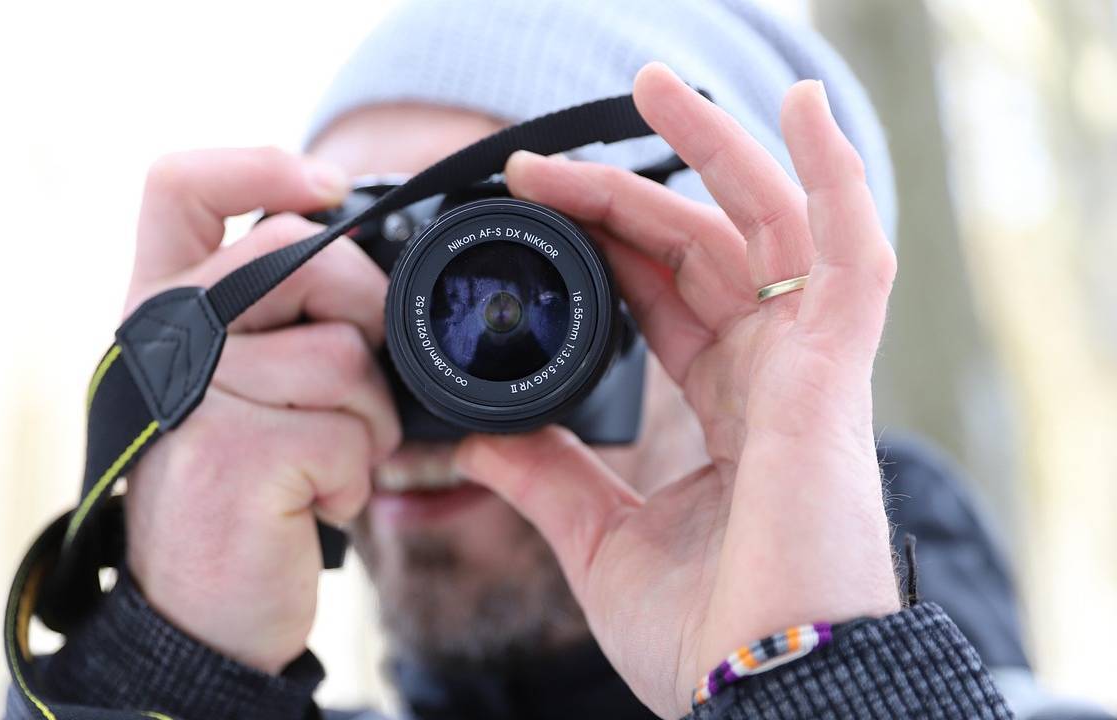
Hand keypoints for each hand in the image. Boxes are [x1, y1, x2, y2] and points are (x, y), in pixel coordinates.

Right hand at [122, 148, 400, 673]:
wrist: (200, 618)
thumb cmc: (239, 494)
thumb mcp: (239, 392)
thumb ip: (274, 319)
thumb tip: (366, 258)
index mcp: (161, 311)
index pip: (179, 186)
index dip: (259, 165)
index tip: (327, 190)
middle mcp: (161, 339)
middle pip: (300, 253)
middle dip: (365, 314)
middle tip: (358, 385)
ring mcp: (193, 395)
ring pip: (344, 355)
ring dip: (366, 422)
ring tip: (319, 466)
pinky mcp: (233, 454)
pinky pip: (351, 433)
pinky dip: (356, 477)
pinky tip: (312, 506)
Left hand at [455, 64, 900, 717]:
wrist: (760, 696)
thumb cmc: (704, 636)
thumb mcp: (599, 540)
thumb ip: (547, 477)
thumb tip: (473, 439)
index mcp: (726, 409)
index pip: (664, 293)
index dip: (604, 241)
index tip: (530, 206)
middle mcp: (770, 376)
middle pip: (703, 247)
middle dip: (627, 186)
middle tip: (542, 153)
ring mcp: (807, 369)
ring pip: (769, 225)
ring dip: (716, 149)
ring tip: (654, 84)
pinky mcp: (832, 374)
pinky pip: (851, 254)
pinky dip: (837, 176)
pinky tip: (802, 110)